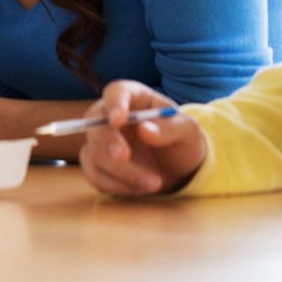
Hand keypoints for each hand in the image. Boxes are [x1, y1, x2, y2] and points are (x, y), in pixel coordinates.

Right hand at [78, 81, 205, 195]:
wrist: (178, 170)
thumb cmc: (182, 142)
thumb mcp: (188, 132)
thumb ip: (170, 129)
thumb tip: (146, 130)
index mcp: (134, 99)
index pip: (116, 92)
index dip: (114, 103)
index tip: (118, 119)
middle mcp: (110, 117)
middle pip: (95, 124)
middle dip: (107, 142)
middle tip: (123, 156)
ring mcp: (101, 141)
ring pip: (93, 153)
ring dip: (119, 171)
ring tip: (153, 184)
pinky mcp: (97, 165)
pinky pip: (94, 174)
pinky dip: (115, 185)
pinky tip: (139, 190)